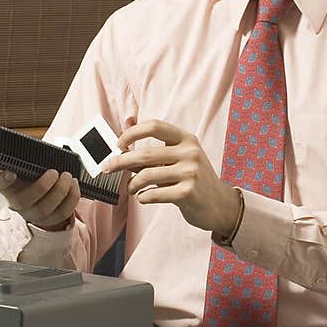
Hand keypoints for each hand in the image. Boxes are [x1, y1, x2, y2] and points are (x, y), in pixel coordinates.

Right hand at [0, 168, 80, 231]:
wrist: (43, 196)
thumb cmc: (34, 178)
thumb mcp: (29, 167)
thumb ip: (30, 160)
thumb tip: (41, 149)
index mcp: (8, 187)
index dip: (3, 180)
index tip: (11, 172)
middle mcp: (17, 203)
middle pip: (24, 201)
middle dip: (42, 186)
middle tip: (54, 172)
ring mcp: (33, 214)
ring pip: (44, 209)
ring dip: (59, 192)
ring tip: (67, 177)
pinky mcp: (50, 221)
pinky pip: (62, 213)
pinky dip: (71, 198)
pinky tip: (74, 185)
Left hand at [102, 119, 240, 236]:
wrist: (220, 205)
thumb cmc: (193, 179)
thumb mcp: (178, 156)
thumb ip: (152, 142)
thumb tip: (128, 121)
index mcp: (186, 139)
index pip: (155, 126)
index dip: (132, 133)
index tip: (118, 144)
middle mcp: (190, 152)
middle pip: (146, 154)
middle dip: (121, 161)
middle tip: (107, 168)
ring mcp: (191, 173)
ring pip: (147, 175)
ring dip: (132, 184)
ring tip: (131, 188)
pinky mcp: (189, 193)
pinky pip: (155, 194)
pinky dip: (143, 197)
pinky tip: (143, 197)